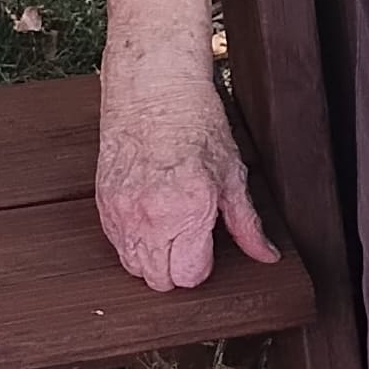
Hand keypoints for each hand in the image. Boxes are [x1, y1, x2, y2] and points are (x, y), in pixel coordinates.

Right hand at [95, 65, 276, 292]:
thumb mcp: (232, 173)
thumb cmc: (196, 122)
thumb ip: (247, 223)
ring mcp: (121, 211)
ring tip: (169, 229)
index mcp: (188, 210)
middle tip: (190, 240)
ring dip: (152, 258)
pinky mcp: (103, 203)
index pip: (189, 276)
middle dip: (177, 268)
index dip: (203, 265)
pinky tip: (149, 217)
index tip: (208, 246)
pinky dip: (133, 241)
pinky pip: (116, 244)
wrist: (152, 88)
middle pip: (159, 280)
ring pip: (134, 267)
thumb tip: (265, 256)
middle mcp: (149, 217)